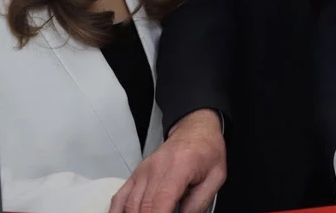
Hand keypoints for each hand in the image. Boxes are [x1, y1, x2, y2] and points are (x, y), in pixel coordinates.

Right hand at [109, 109, 225, 212]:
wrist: (195, 130)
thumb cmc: (207, 151)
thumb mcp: (216, 177)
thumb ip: (199, 202)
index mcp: (180, 167)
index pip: (162, 200)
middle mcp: (156, 168)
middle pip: (144, 206)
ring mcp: (143, 171)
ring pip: (130, 204)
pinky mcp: (136, 175)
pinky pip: (120, 197)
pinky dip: (119, 211)